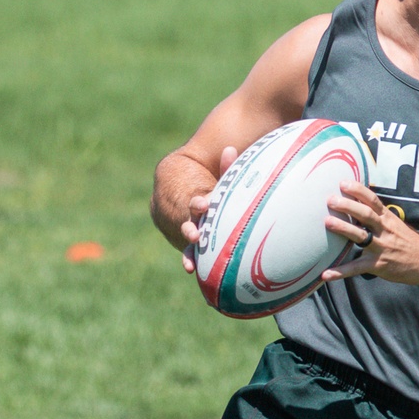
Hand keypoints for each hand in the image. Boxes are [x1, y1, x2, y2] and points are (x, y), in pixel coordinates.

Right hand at [181, 145, 237, 273]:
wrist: (194, 200)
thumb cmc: (219, 191)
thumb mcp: (224, 180)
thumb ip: (227, 168)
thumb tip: (230, 149)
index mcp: (199, 201)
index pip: (197, 201)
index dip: (199, 203)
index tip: (202, 204)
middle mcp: (191, 217)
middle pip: (189, 222)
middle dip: (190, 228)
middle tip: (194, 233)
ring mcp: (190, 230)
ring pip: (187, 239)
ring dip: (189, 248)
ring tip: (190, 259)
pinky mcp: (193, 244)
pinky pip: (190, 252)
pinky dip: (190, 260)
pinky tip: (190, 269)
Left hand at [323, 182, 418, 284]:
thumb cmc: (410, 243)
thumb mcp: (397, 225)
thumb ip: (379, 217)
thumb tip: (359, 206)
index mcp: (388, 219)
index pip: (372, 200)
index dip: (358, 190)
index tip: (343, 183)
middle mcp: (385, 231)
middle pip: (365, 214)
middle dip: (348, 206)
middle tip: (331, 199)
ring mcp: (381, 248)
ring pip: (360, 236)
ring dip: (343, 228)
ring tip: (327, 222)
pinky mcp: (378, 265)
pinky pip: (356, 268)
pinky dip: (340, 272)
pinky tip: (325, 274)